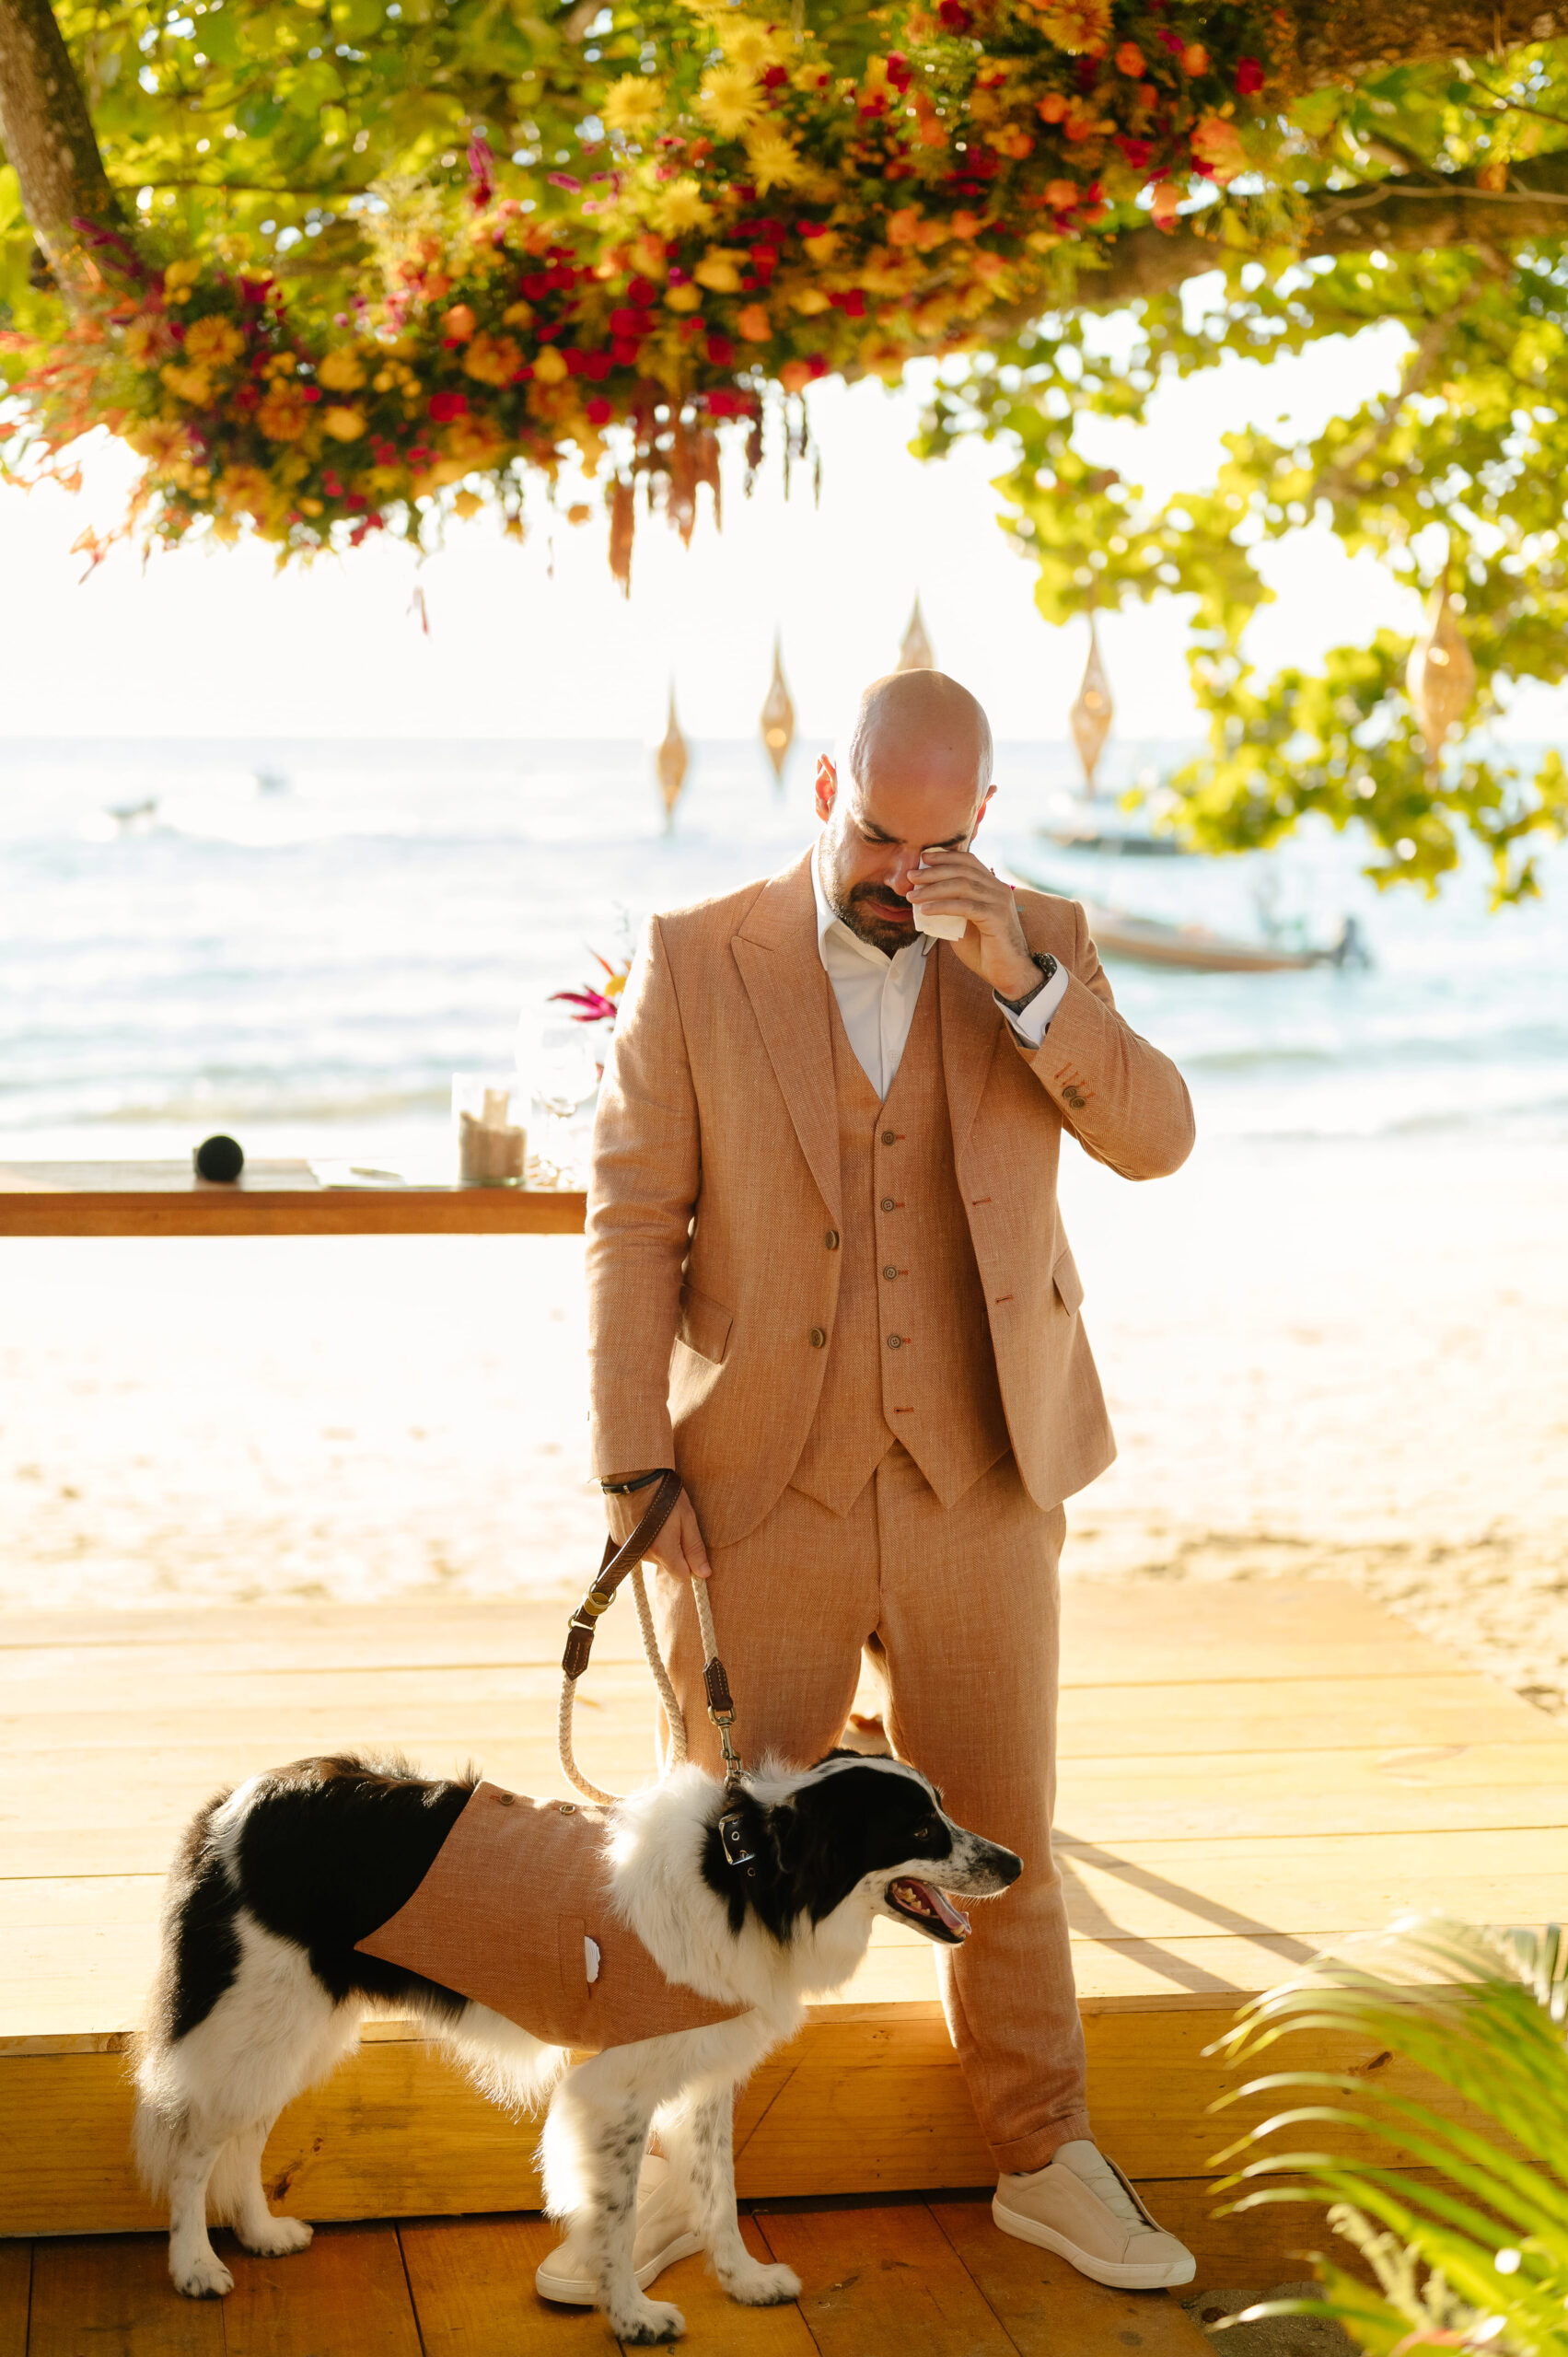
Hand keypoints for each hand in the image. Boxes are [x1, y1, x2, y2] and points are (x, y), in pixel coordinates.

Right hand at [605, 1478, 711, 1580]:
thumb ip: (694, 1548)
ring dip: (656, 1542)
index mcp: (663, 1551)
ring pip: (650, 1555)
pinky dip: (640, 1536)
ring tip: (655, 1516)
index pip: (681, 1575)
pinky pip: (635, 1546)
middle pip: (665, 1564)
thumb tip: (705, 1574)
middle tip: (672, 1523)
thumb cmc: (664, 1492)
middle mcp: (643, 1555)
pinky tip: (642, 1517)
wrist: (631, 1474)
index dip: (689, 1562)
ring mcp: (627, 1548)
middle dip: (672, 1549)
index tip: (689, 1544)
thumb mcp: (686, 1517)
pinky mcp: (616, 1539)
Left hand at [906, 848, 1038, 1000]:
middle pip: (962, 870)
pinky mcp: (996, 916)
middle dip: (934, 871)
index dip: (945, 857)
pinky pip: (964, 906)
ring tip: (912, 896)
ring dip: (933, 889)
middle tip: (911, 877)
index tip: (923, 858)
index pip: (969, 861)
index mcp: (992, 886)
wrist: (1007, 973)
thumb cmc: (985, 950)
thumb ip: (951, 908)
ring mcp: (999, 901)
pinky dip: (942, 906)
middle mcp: (998, 889)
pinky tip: (925, 910)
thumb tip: (924, 899)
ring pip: (962, 885)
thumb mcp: (963, 924)